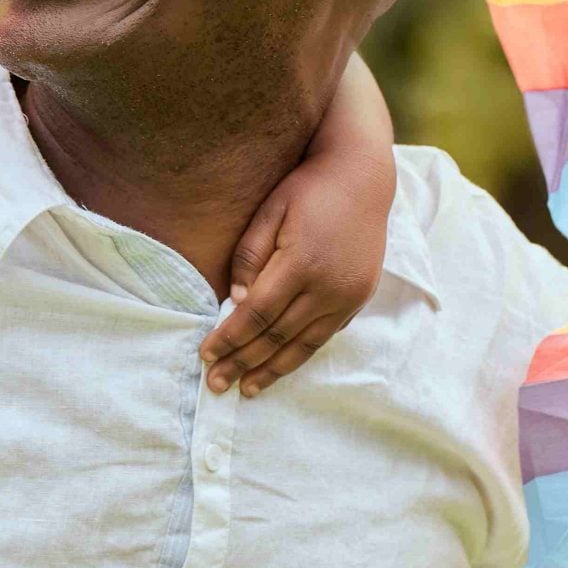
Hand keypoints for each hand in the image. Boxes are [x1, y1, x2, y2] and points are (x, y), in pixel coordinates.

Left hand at [199, 166, 381, 395]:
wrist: (363, 177)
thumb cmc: (307, 189)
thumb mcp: (270, 211)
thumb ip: (249, 257)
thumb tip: (235, 304)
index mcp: (301, 263)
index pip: (256, 314)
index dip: (228, 338)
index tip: (205, 355)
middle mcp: (328, 287)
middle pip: (277, 336)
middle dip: (243, 363)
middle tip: (216, 385)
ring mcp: (348, 296)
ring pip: (304, 345)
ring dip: (272, 370)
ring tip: (247, 389)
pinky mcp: (359, 298)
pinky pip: (325, 336)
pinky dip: (299, 354)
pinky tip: (280, 366)